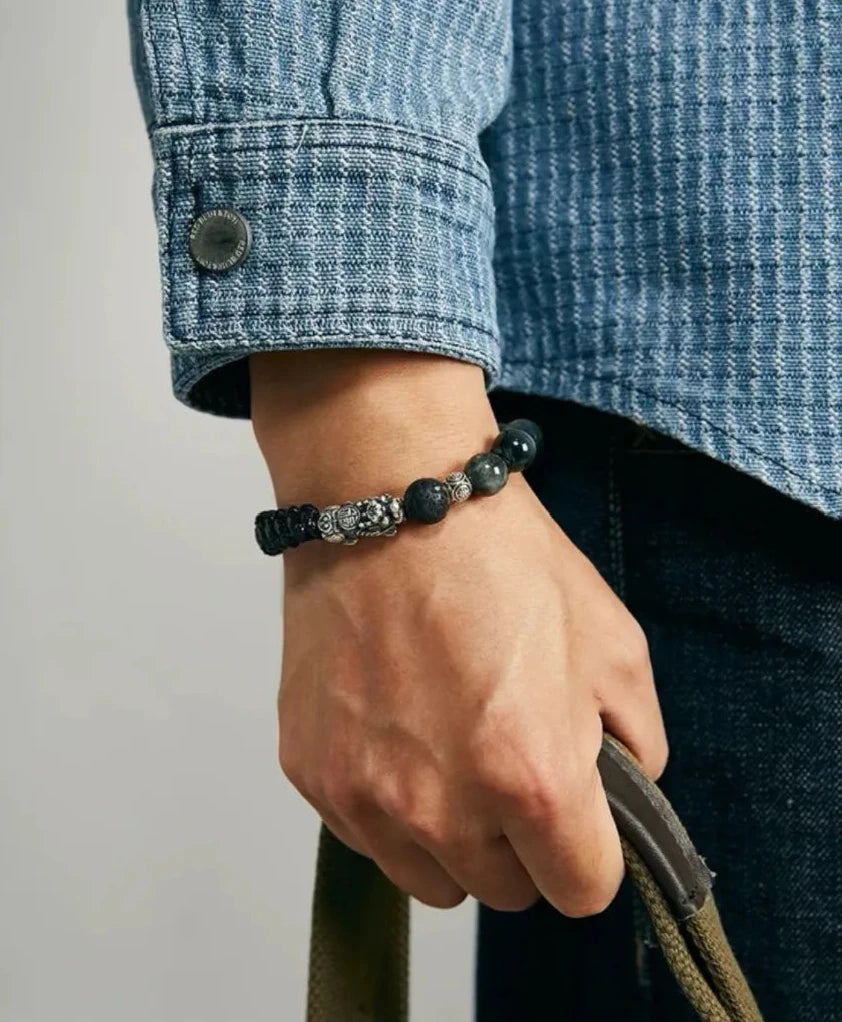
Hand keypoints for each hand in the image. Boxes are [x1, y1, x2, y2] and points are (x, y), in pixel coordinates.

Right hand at [250, 349, 668, 914]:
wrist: (394, 500)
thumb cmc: (500, 558)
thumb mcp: (613, 643)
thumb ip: (637, 746)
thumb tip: (618, 796)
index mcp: (533, 779)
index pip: (580, 892)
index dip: (588, 854)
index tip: (576, 819)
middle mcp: (442, 808)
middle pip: (501, 892)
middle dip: (518, 842)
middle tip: (508, 761)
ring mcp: (365, 796)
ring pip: (428, 877)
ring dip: (450, 835)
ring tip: (448, 746)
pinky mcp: (312, 773)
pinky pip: (365, 831)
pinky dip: (388, 802)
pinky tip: (398, 727)